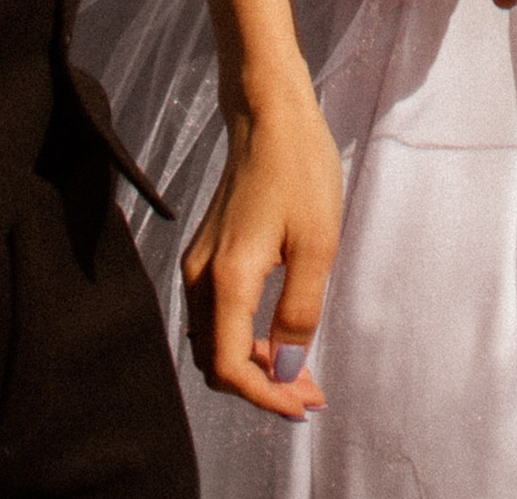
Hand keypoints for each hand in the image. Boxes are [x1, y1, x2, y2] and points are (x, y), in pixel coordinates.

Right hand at [181, 72, 340, 417]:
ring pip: (214, 343)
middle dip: (262, 387)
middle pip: (217, 363)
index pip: (230, 367)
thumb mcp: (317, 242)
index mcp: (226, 278)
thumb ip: (299, 311)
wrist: (270, 112)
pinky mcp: (206, 254)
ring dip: (253, 367)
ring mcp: (198, 266)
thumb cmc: (299, 168)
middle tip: (311, 394)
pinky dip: (242, 340)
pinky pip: (215, 318)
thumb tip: (287, 368)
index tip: (304, 405)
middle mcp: (200, 278)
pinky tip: (277, 338)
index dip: (266, 396)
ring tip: (301, 373)